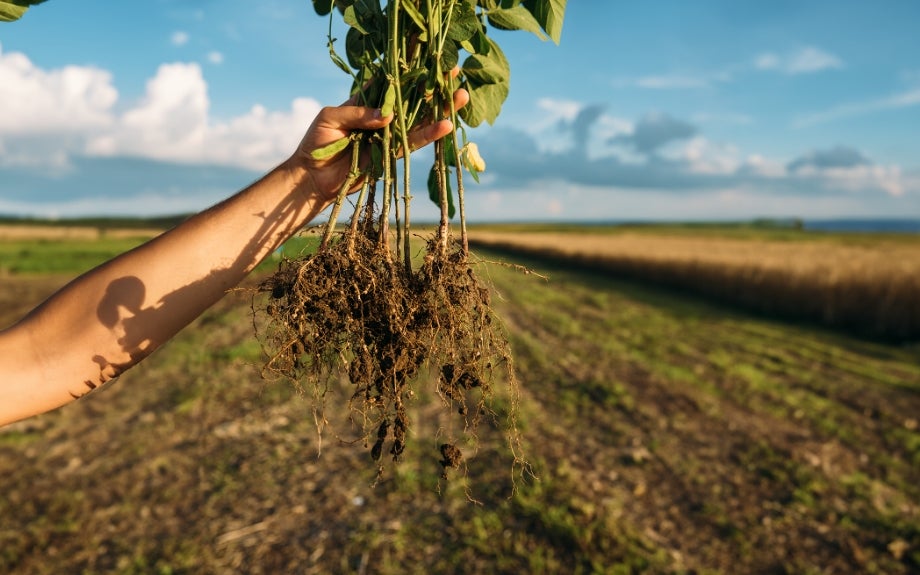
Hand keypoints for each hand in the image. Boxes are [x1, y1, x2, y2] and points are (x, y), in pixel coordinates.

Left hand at [291, 84, 469, 204]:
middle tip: (455, 71)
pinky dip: (429, 135)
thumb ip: (357, 114)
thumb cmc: (315, 143)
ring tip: (461, 97)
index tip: (430, 59)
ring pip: (419, 120)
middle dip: (434, 87)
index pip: (391, 82)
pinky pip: (413, 143)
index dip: (410, 71)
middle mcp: (381, 116)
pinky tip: (447, 126)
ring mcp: (388, 135)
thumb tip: (388, 117)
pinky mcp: (391, 155)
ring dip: (440, 109)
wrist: (313, 178)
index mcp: (365, 100)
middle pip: (412, 99)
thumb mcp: (330, 118)